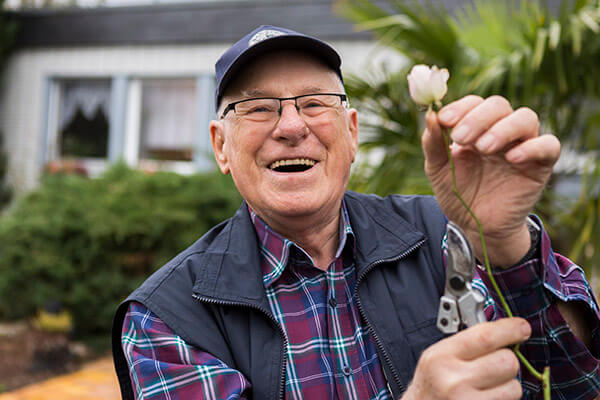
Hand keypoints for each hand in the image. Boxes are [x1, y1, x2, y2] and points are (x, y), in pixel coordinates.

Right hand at [402, 317, 530, 399]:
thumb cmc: (429, 388)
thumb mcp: (436, 359)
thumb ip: (464, 343)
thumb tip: (501, 331)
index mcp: (440, 357)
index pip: (485, 336)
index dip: (509, 329)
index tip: (521, 327)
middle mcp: (454, 380)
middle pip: (507, 361)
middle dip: (506, 361)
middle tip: (494, 365)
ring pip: (514, 387)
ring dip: (507, 386)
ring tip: (487, 388)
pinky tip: (485, 398)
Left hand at [422, 95, 560, 266]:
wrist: (475, 226)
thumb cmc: (458, 192)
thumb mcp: (437, 169)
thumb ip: (433, 143)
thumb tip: (430, 115)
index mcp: (476, 127)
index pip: (474, 103)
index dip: (460, 108)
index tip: (443, 119)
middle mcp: (501, 130)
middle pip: (499, 105)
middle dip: (477, 118)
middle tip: (460, 138)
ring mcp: (522, 145)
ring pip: (526, 118)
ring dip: (503, 128)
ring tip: (484, 148)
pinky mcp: (540, 165)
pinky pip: (549, 145)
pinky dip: (532, 147)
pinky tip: (511, 159)